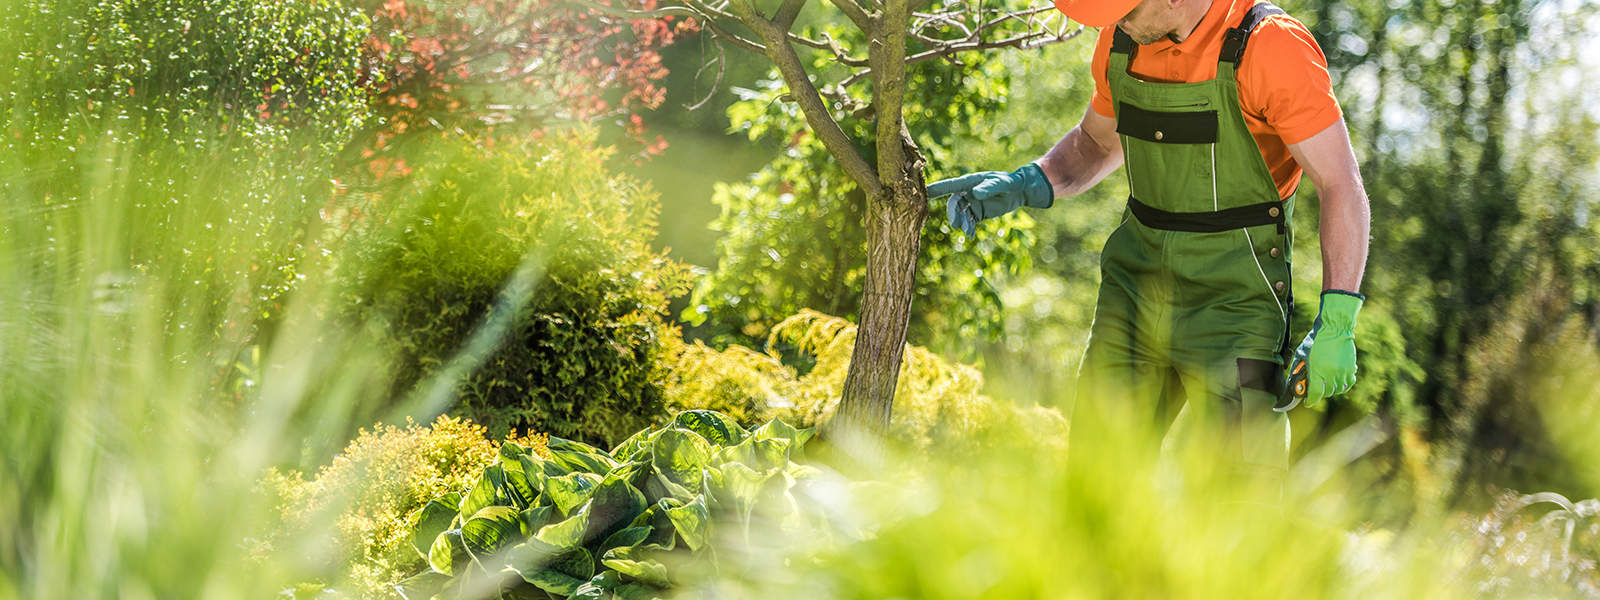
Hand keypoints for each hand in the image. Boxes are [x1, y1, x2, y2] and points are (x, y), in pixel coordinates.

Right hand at [926, 163, 1054, 236]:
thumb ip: (989, 188)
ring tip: (967, 230)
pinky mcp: (977, 213)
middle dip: (953, 213)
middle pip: (954, 203)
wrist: (1020, 191)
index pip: (950, 185)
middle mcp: (967, 193)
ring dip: (961, 222)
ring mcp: (971, 203)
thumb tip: (974, 193)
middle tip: (955, 223)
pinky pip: (969, 221)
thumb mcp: (1002, 183)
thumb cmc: (1011, 182)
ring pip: (960, 214)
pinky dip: (968, 228)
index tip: (923, 192)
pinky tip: (970, 234)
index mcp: (969, 182)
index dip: (936, 189)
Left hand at [1291, 290, 1363, 407]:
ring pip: (1338, 390)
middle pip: (1326, 393)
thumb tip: (1295, 381)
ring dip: (1331, 390)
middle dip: (1319, 394)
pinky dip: (1343, 385)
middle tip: (1315, 389)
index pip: (1315, 394)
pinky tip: (1337, 381)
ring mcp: (1343, 372)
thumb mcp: (1302, 353)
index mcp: (1317, 370)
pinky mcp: (1351, 368)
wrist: (1335, 328)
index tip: (1307, 403)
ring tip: (1325, 383)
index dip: (1310, 401)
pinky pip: (1348, 383)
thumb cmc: (1315, 340)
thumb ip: (1298, 368)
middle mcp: (1331, 374)